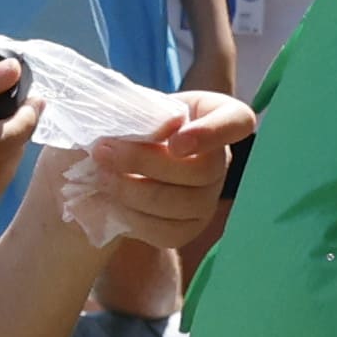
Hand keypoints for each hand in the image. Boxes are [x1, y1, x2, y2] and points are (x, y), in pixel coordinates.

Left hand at [47, 92, 256, 265]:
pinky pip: (169, 231)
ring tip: (100, 176)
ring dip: (135, 191)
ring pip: (186, 203)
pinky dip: (135, 218)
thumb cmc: (117, 122)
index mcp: (213, 116)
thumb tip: (164, 128)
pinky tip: (111, 201)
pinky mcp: (187, 227)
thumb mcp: (121, 104)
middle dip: (146, 163)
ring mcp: (207, 197)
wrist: (98, 162)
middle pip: (204, 170)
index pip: (237, 121)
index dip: (212, 133)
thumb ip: (136, 108)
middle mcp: (218, 159)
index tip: (175, 142)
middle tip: (103, 151)